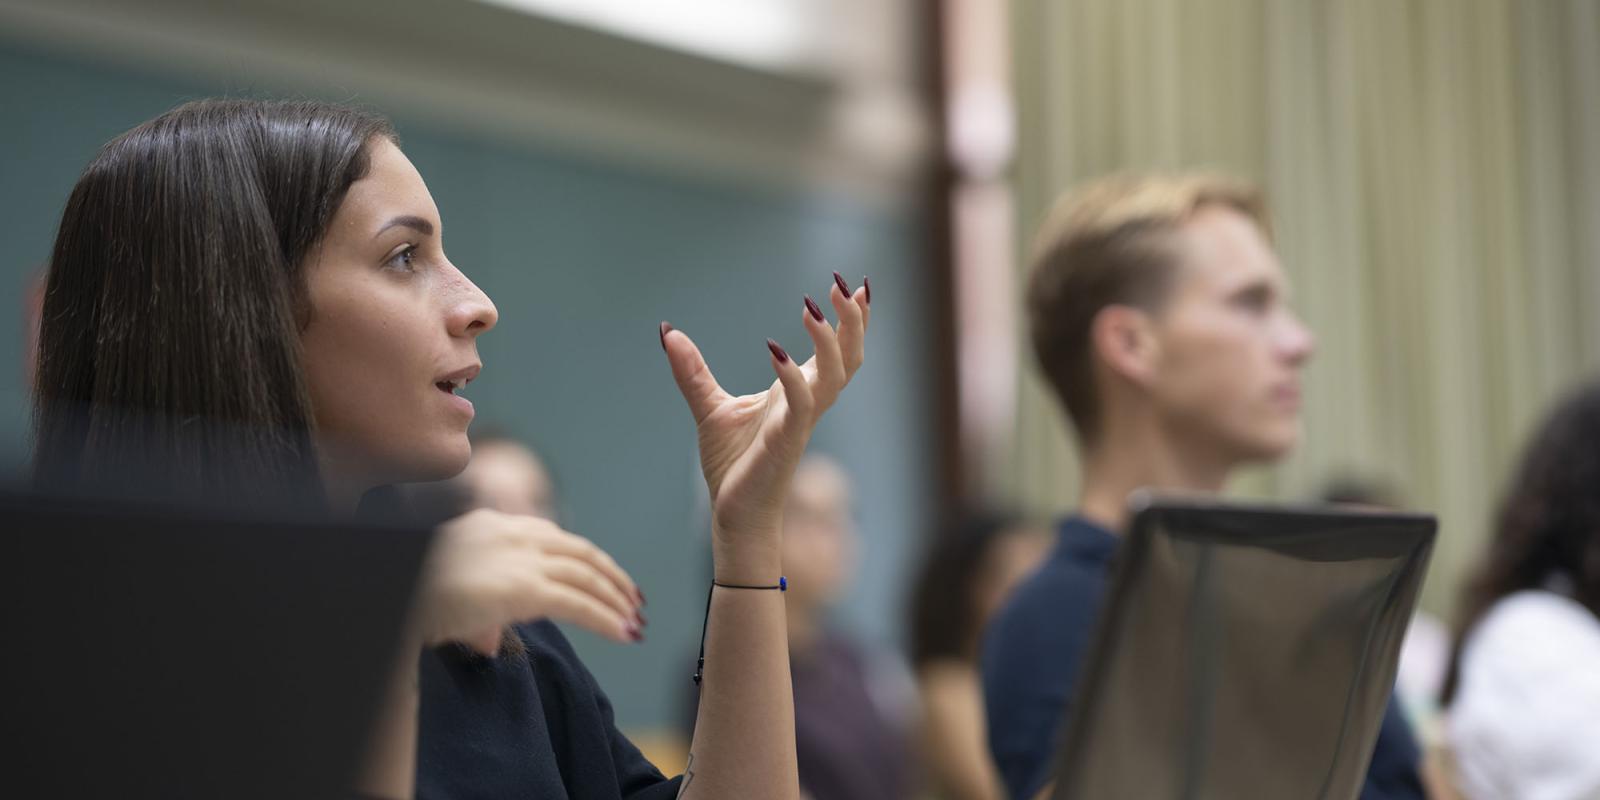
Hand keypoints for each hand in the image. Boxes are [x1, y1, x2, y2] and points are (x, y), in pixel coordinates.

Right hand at [412, 508, 644, 654]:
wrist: (392, 589)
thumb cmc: (409, 594)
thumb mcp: (448, 593)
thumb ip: (477, 613)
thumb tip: (490, 641)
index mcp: (493, 526)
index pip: (552, 537)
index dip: (584, 558)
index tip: (603, 576)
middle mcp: (512, 534)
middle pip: (579, 551)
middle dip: (610, 576)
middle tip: (632, 599)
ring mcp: (519, 559)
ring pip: (586, 575)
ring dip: (615, 599)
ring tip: (633, 621)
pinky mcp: (524, 589)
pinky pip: (578, 603)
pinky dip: (606, 618)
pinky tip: (623, 633)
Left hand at [660, 274, 870, 580]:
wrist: (732, 513)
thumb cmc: (732, 465)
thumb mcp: (708, 407)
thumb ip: (692, 371)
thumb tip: (667, 331)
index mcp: (798, 392)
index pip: (837, 350)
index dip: (851, 319)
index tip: (857, 284)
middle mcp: (808, 403)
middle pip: (849, 356)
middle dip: (853, 320)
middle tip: (846, 284)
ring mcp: (801, 421)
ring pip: (835, 375)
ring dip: (830, 340)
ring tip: (814, 307)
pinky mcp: (786, 440)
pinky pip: (800, 403)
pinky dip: (793, 376)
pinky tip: (774, 349)